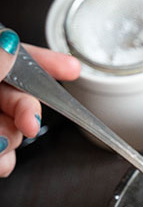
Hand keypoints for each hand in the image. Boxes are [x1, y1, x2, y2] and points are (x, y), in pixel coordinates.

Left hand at [0, 29, 79, 176]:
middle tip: (28, 123)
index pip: (19, 58)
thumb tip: (9, 44)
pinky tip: (0, 160)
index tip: (72, 68)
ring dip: (12, 140)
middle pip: (20, 97)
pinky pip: (5, 157)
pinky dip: (5, 161)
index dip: (45, 61)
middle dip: (28, 111)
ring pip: (15, 130)